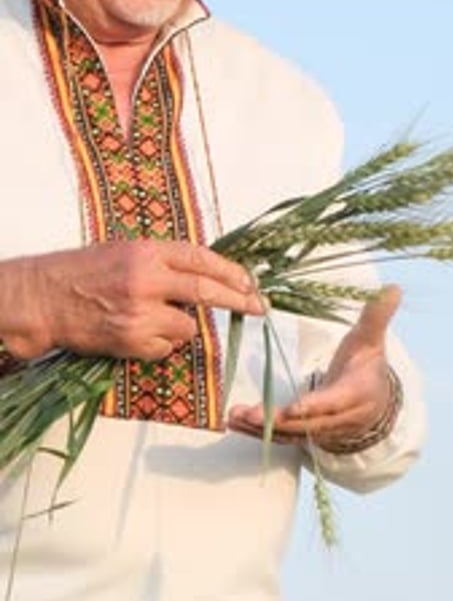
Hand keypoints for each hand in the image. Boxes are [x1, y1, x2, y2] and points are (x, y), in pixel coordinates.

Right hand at [1, 240, 263, 359]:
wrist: (46, 298)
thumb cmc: (84, 272)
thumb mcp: (126, 252)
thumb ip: (165, 262)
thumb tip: (209, 276)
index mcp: (147, 252)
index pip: (202, 258)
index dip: (231, 272)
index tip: (251, 283)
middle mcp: (146, 280)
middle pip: (206, 292)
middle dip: (239, 301)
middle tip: (259, 308)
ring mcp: (140, 313)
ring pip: (187, 327)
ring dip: (182, 326)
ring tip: (153, 318)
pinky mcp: (132, 341)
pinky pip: (166, 348)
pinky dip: (161, 344)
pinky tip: (137, 333)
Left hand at [227, 285, 400, 450]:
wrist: (375, 403)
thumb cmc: (366, 366)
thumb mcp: (371, 340)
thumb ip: (376, 317)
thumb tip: (392, 288)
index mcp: (356, 394)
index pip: (334, 402)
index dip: (314, 406)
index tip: (293, 408)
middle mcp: (339, 419)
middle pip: (307, 424)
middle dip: (277, 421)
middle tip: (249, 413)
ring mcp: (322, 431)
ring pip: (291, 434)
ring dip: (261, 428)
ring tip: (234, 417)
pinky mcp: (306, 435)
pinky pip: (281, 437)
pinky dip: (258, 432)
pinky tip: (236, 423)